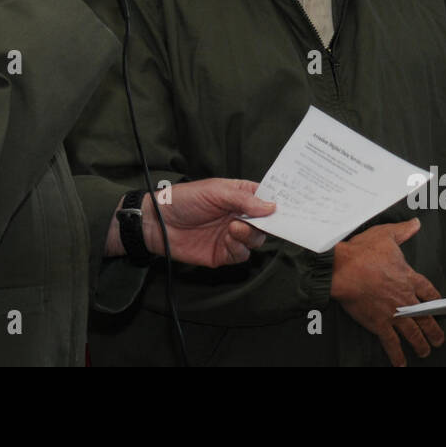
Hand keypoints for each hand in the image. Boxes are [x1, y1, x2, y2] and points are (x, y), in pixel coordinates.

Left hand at [108, 179, 273, 267]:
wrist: (157, 223)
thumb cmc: (183, 200)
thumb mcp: (215, 191)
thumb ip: (244, 199)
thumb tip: (272, 206)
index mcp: (239, 195)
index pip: (265, 199)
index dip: (277, 203)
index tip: (287, 208)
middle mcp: (238, 215)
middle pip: (265, 223)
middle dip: (266, 223)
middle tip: (261, 221)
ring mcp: (231, 235)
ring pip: (255, 240)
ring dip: (250, 235)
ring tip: (234, 227)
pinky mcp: (223, 253)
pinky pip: (241, 254)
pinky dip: (239, 248)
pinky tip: (228, 239)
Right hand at [330, 218, 444, 366]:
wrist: (344, 268)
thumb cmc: (363, 251)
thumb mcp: (386, 235)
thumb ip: (403, 231)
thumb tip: (415, 223)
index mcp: (408, 277)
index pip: (428, 291)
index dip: (436, 300)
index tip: (440, 306)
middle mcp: (405, 298)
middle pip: (425, 317)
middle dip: (434, 330)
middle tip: (439, 339)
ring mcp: (393, 313)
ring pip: (413, 333)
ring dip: (421, 344)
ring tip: (426, 351)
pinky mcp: (379, 323)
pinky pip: (391, 342)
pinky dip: (397, 354)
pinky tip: (401, 363)